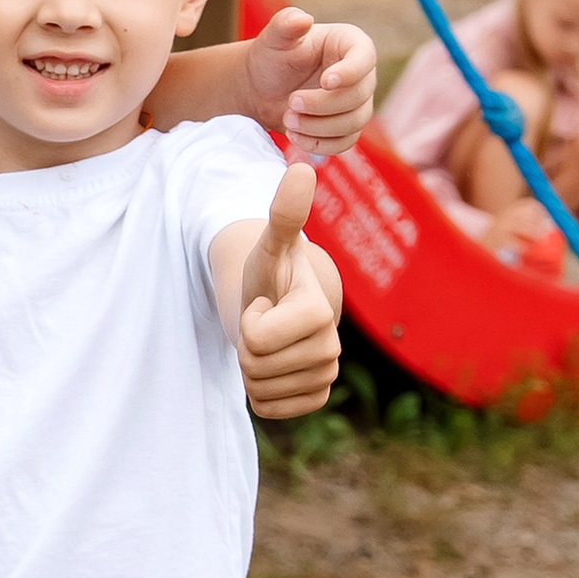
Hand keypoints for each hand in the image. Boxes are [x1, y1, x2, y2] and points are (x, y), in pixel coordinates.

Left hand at [237, 163, 343, 418]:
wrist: (283, 305)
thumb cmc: (271, 272)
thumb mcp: (269, 245)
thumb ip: (283, 213)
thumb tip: (301, 167)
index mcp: (319, 312)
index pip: (256, 340)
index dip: (249, 321)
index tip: (264, 303)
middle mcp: (331, 348)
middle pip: (255, 367)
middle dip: (247, 346)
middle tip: (264, 322)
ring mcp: (326, 375)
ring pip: (260, 391)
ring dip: (251, 368)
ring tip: (268, 342)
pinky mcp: (315, 398)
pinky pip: (269, 410)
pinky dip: (259, 393)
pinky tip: (273, 366)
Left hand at [245, 3, 376, 158]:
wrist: (262, 86)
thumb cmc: (272, 56)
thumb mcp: (275, 37)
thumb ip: (285, 23)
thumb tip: (302, 19)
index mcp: (350, 44)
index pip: (365, 58)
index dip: (350, 72)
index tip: (325, 81)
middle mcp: (360, 74)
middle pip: (359, 96)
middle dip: (323, 105)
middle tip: (291, 102)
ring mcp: (356, 103)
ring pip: (353, 123)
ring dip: (319, 127)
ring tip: (287, 119)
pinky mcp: (346, 127)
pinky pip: (344, 143)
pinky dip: (319, 144)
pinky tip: (294, 135)